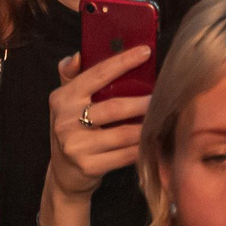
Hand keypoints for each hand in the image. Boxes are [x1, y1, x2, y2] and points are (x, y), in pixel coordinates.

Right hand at [47, 49, 149, 201]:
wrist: (63, 173)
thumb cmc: (72, 129)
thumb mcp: (66, 102)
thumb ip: (71, 75)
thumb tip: (78, 55)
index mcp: (62, 98)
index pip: (96, 74)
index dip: (123, 61)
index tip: (146, 52)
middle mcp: (66, 121)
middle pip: (114, 107)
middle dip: (142, 101)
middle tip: (163, 95)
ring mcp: (76, 146)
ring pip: (123, 134)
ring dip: (146, 126)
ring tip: (160, 118)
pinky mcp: (89, 167)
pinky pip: (125, 155)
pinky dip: (142, 147)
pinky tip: (152, 140)